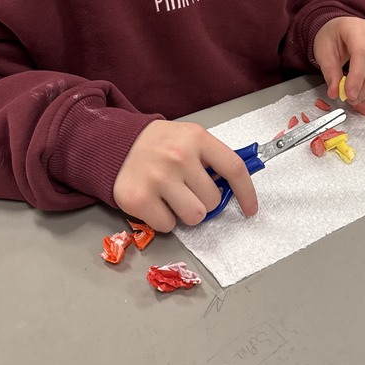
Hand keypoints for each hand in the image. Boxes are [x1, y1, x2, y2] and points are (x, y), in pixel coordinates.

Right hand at [112, 120, 257, 231]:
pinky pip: (168, 226)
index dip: (247, 193)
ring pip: (195, 217)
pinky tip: (155, 202)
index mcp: (196, 138)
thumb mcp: (188, 138)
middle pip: (213, 200)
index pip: (234, 168)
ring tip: (171, 196)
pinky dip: (164, 220)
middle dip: (204, 200)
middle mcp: (178, 156)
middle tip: (187, 189)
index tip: (250, 209)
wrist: (113, 143)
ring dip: (186, 213)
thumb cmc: (158, 144)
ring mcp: (158, 178)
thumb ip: (210, 159)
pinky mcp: (138, 199)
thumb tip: (234, 189)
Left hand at [313, 17, 364, 108]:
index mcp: (356, 29)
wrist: (340, 28)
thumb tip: (336, 92)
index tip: (350, 94)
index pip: (363, 52)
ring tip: (363, 99)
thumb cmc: (333, 37)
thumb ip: (329, 72)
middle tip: (354, 99)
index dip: (357, 77)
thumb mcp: (323, 51)